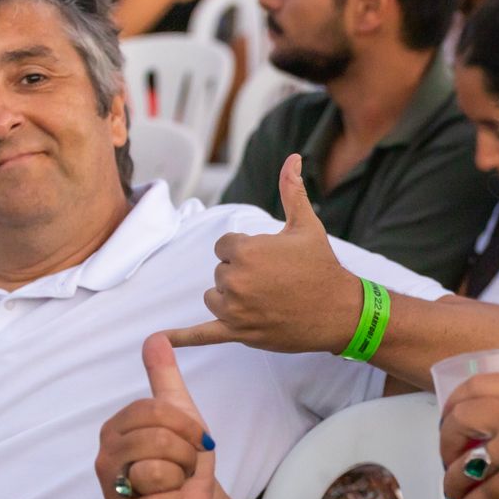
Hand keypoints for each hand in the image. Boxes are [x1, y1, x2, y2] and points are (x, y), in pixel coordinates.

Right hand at [96, 334, 217, 498]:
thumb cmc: (184, 458)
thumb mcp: (182, 413)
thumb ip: (165, 378)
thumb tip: (155, 337)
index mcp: (117, 427)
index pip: (155, 412)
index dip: (187, 427)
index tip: (198, 440)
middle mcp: (105, 455)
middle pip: (157, 440)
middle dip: (186, 455)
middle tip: (184, 465)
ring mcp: (110, 488)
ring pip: (157, 471)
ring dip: (180, 478)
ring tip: (175, 483)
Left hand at [166, 154, 362, 352]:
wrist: (340, 310)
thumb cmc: (322, 266)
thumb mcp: (306, 226)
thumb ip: (291, 191)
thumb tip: (292, 158)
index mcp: (246, 250)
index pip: (223, 247)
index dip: (245, 252)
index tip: (270, 261)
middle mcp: (236, 279)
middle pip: (220, 273)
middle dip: (242, 275)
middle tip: (275, 282)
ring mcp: (236, 309)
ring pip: (215, 298)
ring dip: (232, 298)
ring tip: (264, 299)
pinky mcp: (239, 333)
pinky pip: (202, 335)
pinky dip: (181, 338)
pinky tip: (159, 340)